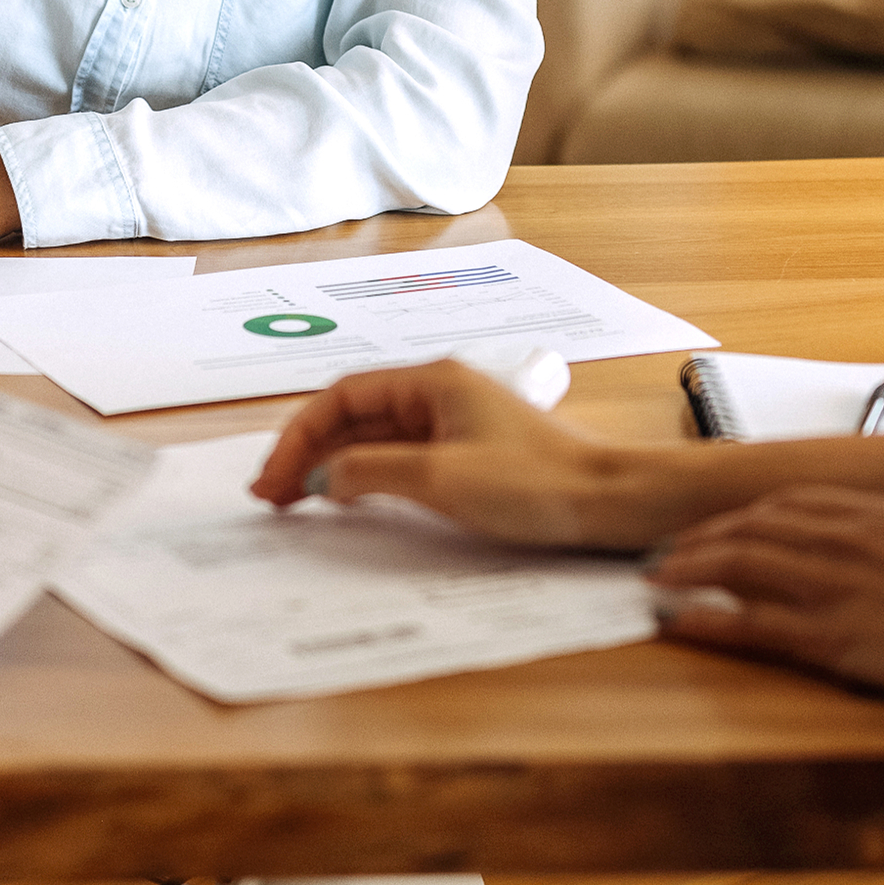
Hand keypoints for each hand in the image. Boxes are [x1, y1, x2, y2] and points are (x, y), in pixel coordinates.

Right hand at [248, 362, 655, 548]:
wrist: (611, 503)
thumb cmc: (538, 484)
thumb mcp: (441, 479)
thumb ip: (371, 471)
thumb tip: (321, 478)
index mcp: (433, 381)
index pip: (342, 397)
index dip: (300, 437)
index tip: (275, 479)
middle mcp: (441, 393)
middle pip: (354, 415)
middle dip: (308, 452)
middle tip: (272, 497)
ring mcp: (456, 423)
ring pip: (375, 437)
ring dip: (334, 465)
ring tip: (297, 502)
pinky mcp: (470, 453)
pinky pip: (402, 456)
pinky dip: (367, 475)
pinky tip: (351, 499)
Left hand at [645, 485, 883, 710]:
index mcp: (883, 513)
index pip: (796, 503)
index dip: (755, 513)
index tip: (733, 523)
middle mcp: (845, 540)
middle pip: (755, 526)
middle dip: (708, 536)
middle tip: (676, 548)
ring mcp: (830, 586)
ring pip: (737, 564)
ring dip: (689, 568)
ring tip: (659, 577)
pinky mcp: (826, 636)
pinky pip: (750, 623)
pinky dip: (707, 620)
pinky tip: (679, 622)